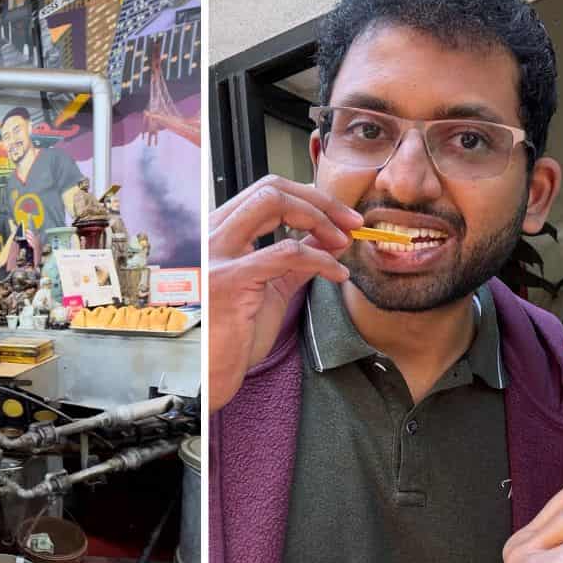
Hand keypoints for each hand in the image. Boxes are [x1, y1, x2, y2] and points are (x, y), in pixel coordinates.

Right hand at [208, 175, 362, 410]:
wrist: (212, 375)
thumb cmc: (234, 337)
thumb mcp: (270, 289)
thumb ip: (295, 261)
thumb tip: (329, 238)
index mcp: (217, 234)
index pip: (265, 191)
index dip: (309, 198)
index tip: (340, 216)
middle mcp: (211, 236)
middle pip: (269, 188)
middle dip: (320, 201)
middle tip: (351, 223)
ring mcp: (217, 254)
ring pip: (272, 204)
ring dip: (320, 219)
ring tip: (343, 244)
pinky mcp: (231, 279)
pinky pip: (286, 252)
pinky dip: (320, 258)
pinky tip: (336, 275)